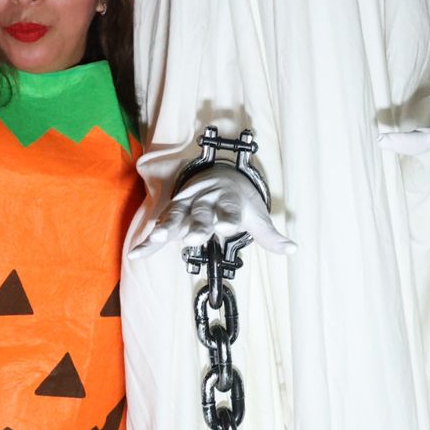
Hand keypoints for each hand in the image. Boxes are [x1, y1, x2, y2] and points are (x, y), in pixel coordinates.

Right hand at [131, 167, 295, 258]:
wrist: (220, 175)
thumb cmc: (240, 200)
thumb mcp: (257, 215)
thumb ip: (270, 235)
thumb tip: (292, 249)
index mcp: (230, 199)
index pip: (230, 210)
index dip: (228, 218)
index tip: (227, 228)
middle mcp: (207, 199)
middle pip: (201, 212)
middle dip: (196, 224)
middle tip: (193, 237)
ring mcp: (188, 204)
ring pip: (177, 214)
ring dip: (168, 226)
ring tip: (160, 238)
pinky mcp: (174, 212)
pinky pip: (160, 226)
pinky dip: (148, 241)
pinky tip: (137, 253)